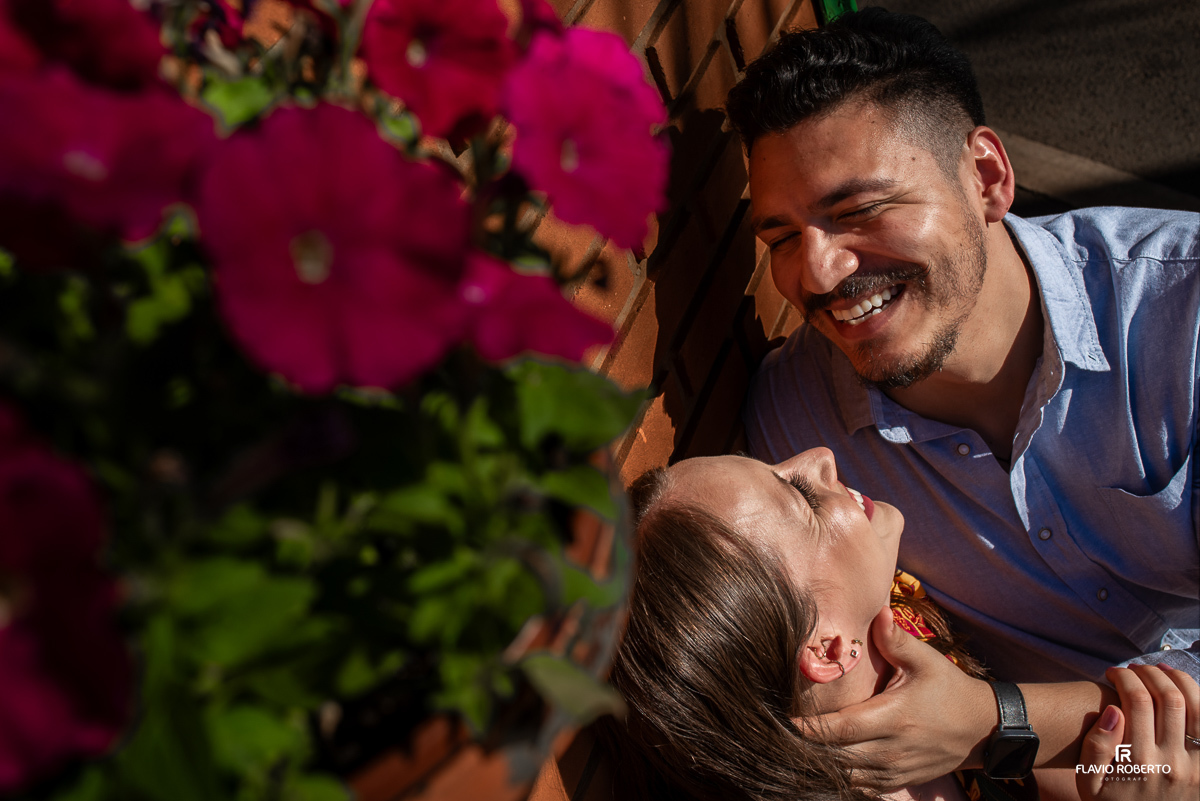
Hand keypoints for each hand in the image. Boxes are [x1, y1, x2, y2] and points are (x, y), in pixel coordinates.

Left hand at [800, 607, 995, 789]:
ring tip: (795, 748)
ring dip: (820, 765)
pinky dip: (839, 777)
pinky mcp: (897, 782)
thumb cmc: (948, 690)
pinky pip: (860, 787)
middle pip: (836, 758)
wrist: (980, 729)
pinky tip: (822, 762)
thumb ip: (896, 640)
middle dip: (807, 748)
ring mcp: (894, 771)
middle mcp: (891, 750)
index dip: (810, 729)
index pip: (841, 728)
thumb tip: (879, 611)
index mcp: (893, 718)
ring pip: (845, 777)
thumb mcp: (926, 661)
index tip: (784, 720)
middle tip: (779, 734)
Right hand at [1075, 664, 1199, 800]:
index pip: (1136, 701)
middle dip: (1150, 674)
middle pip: (1168, 699)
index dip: (1124, 678)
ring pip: (1197, 708)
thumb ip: (1096, 748)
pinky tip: (1184, 690)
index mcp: (1138, 762)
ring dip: (1179, 681)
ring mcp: (1195, 767)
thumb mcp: (1088, 782)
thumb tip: (1112, 712)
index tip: (1112, 672)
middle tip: (1135, 669)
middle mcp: (1171, 762)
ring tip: (1161, 671)